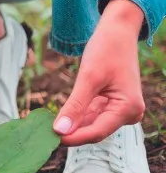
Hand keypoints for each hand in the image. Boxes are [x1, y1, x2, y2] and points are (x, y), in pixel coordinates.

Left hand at [54, 0, 145, 145]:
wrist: (117, 32)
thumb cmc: (106, 50)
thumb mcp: (88, 77)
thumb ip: (75, 105)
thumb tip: (60, 130)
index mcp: (128, 109)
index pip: (97, 132)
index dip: (73, 137)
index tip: (49, 139)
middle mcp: (128, 113)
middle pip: (94, 130)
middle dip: (71, 132)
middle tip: (43, 134)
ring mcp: (121, 110)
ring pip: (91, 124)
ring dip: (72, 125)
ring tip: (47, 127)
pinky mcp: (112, 104)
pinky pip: (92, 115)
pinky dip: (76, 115)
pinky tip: (59, 117)